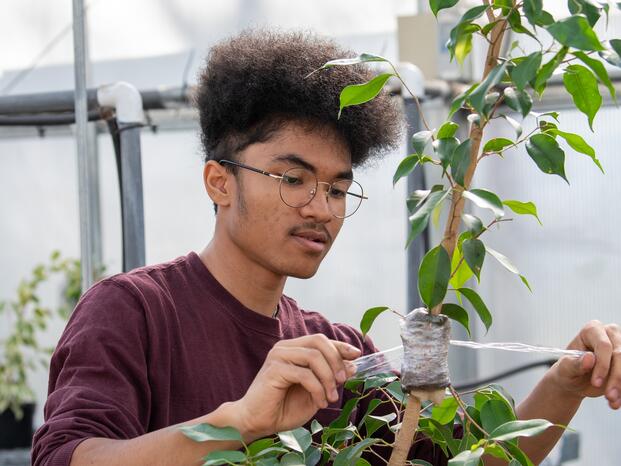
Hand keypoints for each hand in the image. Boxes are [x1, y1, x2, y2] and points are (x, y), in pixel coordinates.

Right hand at [231, 334, 359, 440]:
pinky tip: (319, 402)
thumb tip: (352, 365)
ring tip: (331, 398)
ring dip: (328, 378)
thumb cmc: (283, 408)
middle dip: (336, 361)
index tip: (357, 355)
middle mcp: (285, 348)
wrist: (256, 422)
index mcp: (293, 349)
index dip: (341, 346)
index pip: (321, 340)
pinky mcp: (274, 370)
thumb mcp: (315, 392)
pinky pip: (305, 375)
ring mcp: (278, 357)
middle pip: (319, 342)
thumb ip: (330, 378)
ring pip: (314, 357)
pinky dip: (317, 389)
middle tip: (343, 381)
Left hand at [549, 320, 620, 408]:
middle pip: (620, 355)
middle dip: (616, 378)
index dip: (603, 365)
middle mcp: (611, 334)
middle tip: (608, 396)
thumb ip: (575, 363)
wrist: (574, 381)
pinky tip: (616, 401)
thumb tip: (589, 358)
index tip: (596, 383)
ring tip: (612, 400)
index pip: (604, 345)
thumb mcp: (566, 369)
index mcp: (592, 330)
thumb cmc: (568, 371)